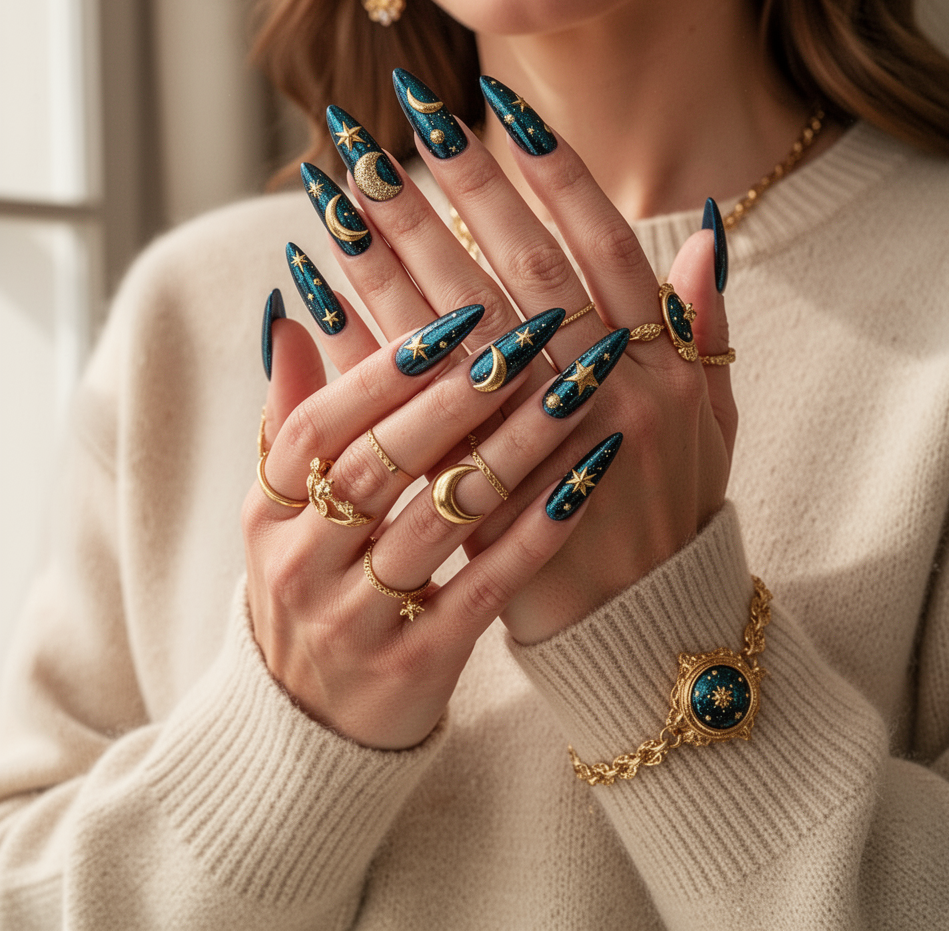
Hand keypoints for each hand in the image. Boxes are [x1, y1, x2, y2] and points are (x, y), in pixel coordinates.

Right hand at [245, 266, 623, 747]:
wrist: (306, 727)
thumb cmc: (311, 588)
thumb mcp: (278, 513)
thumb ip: (290, 416)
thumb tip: (293, 315)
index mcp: (267, 512)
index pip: (317, 427)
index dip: (381, 370)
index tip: (454, 316)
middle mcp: (302, 564)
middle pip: (383, 466)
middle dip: (460, 398)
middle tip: (531, 337)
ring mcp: (358, 621)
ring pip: (442, 521)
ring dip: (514, 451)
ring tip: (577, 392)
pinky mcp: (417, 665)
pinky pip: (486, 588)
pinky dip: (538, 531)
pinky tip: (587, 477)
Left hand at [303, 72, 736, 644]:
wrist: (640, 625)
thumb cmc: (675, 512)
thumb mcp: (715, 420)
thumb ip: (706, 327)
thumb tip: (708, 228)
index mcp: (661, 368)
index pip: (600, 247)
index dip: (551, 174)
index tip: (498, 108)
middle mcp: (601, 395)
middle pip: (518, 272)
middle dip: (458, 190)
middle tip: (396, 114)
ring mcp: (533, 446)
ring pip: (456, 330)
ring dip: (392, 251)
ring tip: (338, 184)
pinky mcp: (474, 490)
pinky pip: (406, 406)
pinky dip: (357, 342)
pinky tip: (312, 285)